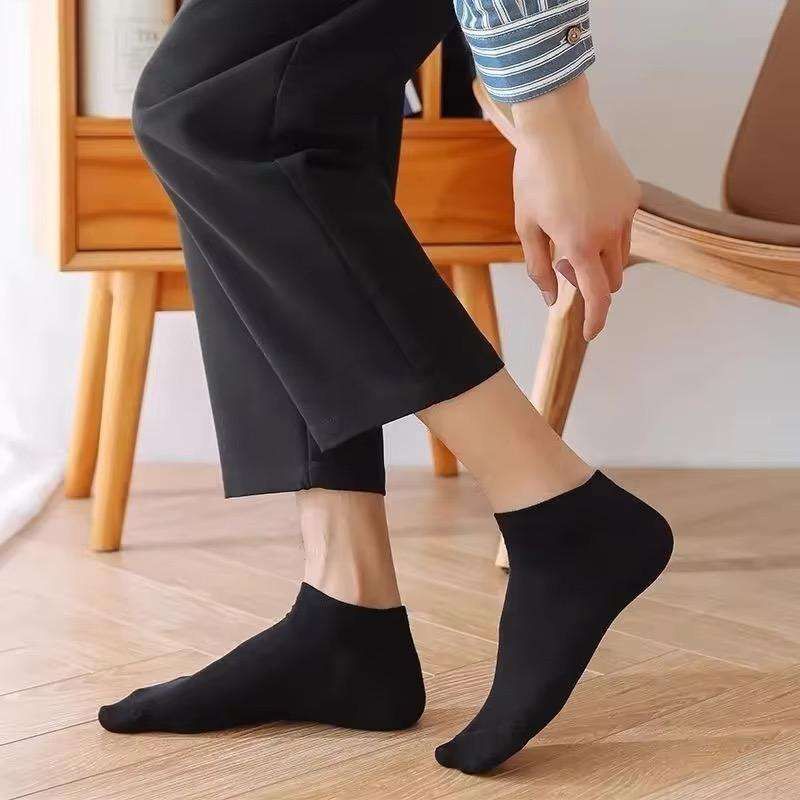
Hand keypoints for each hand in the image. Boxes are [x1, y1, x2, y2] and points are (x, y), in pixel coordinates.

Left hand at [509, 76, 639, 339]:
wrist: (559, 125)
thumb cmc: (534, 175)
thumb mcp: (526, 225)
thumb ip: (539, 267)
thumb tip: (551, 298)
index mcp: (579, 243)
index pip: (597, 297)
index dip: (595, 320)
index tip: (590, 334)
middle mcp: (609, 232)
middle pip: (611, 281)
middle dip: (592, 284)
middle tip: (563, 263)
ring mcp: (625, 213)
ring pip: (621, 257)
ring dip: (601, 261)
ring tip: (572, 233)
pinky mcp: (633, 195)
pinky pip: (626, 228)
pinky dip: (609, 234)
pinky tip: (586, 208)